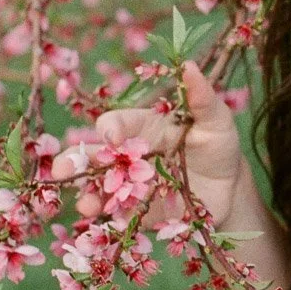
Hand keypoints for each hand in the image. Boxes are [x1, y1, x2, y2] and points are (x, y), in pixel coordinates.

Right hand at [49, 59, 248, 230]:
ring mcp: (129, 185)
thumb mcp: (215, 119)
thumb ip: (201, 97)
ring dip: (86, 195)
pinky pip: (116, 216)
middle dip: (73, 162)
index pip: (115, 124)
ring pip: (97, 188)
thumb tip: (189, 66)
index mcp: (140, 127)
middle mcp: (128, 155)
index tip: (112, 138)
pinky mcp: (137, 212)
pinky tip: (104, 223)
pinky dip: (107, 220)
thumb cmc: (217, 143)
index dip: (110, 129)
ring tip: (85, 205)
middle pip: (92, 156)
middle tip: (61, 170)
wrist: (229, 186)